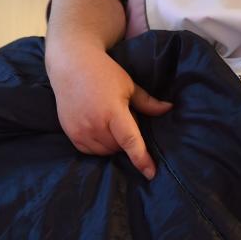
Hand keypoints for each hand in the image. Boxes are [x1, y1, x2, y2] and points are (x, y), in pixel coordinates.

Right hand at [47, 45, 171, 179]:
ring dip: (113, 144)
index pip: (130, 142)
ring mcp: (80, 130)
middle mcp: (95, 124)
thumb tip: (169, 109)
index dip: (141, 159)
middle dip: (126, 139)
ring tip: (110, 120)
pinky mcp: (71, 134)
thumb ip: (148, 103)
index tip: (151, 174)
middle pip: (119, 148)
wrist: (71, 65)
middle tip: (123, 118)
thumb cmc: (103, 73)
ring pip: (105, 152)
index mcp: (112, 111)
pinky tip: (99, 127)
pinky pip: (90, 151)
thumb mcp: (128, 85)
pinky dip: (99, 145)